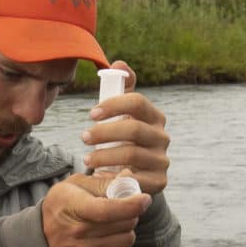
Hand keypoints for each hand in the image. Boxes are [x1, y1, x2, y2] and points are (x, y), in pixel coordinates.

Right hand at [39, 174, 149, 246]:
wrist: (36, 245)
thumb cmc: (59, 210)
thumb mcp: (72, 187)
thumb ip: (102, 181)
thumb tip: (130, 176)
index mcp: (71, 206)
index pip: (108, 209)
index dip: (132, 204)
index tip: (144, 199)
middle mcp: (76, 233)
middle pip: (125, 224)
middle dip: (128, 215)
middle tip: (118, 213)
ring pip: (127, 241)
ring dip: (125, 233)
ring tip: (110, 230)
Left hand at [82, 62, 170, 197]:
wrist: (134, 174)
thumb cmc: (123, 139)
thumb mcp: (122, 115)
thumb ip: (120, 89)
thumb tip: (118, 64)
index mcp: (154, 116)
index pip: (138, 102)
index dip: (113, 105)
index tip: (91, 113)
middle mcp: (162, 137)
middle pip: (134, 128)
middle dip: (104, 132)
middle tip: (83, 137)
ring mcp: (162, 160)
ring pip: (132, 154)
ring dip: (103, 156)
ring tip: (86, 158)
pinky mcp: (158, 182)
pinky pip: (136, 179)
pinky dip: (116, 176)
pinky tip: (101, 175)